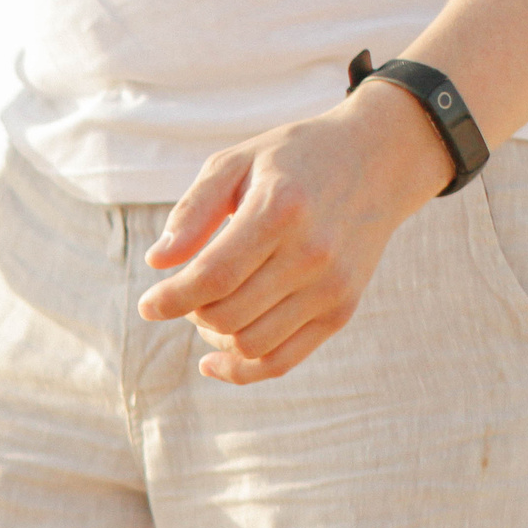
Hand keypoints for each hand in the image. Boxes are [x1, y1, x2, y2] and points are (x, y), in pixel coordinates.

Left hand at [139, 80, 456, 383]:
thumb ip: (193, 209)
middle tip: (186, 291)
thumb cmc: (293, 160)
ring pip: (250, 344)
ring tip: (208, 308)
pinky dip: (241, 369)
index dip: (170, 299)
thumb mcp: (237, 162)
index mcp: (281, 209)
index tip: (148, 304)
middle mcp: (313, 252)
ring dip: (213, 336)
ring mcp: (332, 285)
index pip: (213, 277)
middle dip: (190, 311)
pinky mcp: (342, 309)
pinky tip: (213, 359)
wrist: (379, 158)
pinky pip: (281, 361)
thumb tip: (157, 261)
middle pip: (226, 315)